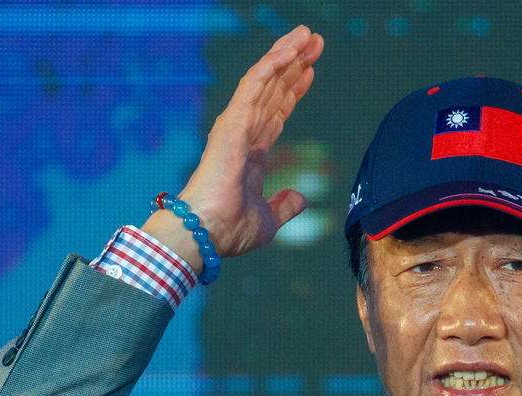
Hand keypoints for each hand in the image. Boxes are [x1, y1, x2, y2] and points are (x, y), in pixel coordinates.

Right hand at [143, 25, 323, 267]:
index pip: (275, 113)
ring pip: (264, 81)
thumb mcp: (269, 220)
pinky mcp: (233, 122)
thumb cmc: (228, 230)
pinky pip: (254, 86)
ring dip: (286, 56)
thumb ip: (284, 206)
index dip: (292, 91)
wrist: (207, 234)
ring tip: (307, 35)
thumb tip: (300, 198)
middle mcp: (243, 134)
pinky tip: (289, 50)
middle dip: (294, 65)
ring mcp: (237, 125)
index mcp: (250, 154)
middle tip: (314, 42)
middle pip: (273, 90)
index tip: (310, 72)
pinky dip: (271, 65)